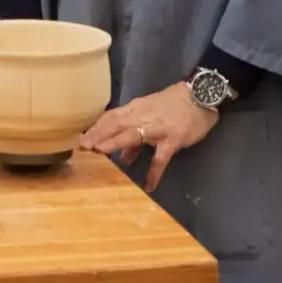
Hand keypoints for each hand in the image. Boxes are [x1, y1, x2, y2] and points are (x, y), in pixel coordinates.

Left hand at [81, 82, 219, 192]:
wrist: (201, 96)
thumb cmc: (174, 104)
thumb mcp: (152, 113)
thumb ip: (135, 132)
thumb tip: (122, 155)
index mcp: (136, 109)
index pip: (111, 117)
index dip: (96, 127)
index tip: (80, 138)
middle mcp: (143, 116)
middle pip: (116, 124)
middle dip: (98, 134)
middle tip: (83, 147)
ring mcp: (157, 128)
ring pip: (132, 134)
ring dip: (115, 143)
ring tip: (101, 153)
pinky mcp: (173, 139)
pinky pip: (161, 158)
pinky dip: (153, 172)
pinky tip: (149, 186)